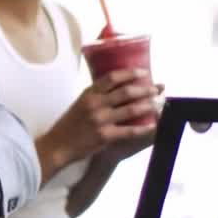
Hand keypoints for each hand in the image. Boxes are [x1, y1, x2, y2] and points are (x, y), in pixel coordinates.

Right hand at [40, 69, 159, 171]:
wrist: (58, 145)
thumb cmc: (69, 124)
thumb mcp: (80, 103)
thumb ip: (97, 95)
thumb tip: (121, 88)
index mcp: (89, 93)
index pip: (112, 77)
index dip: (130, 73)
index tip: (143, 72)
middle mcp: (96, 104)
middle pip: (126, 92)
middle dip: (145, 89)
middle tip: (156, 88)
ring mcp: (101, 120)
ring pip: (131, 110)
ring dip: (148, 106)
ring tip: (159, 104)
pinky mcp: (105, 136)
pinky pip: (130, 131)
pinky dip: (143, 128)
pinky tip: (153, 125)